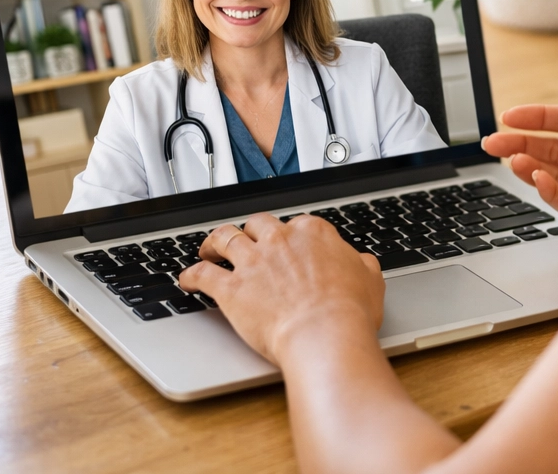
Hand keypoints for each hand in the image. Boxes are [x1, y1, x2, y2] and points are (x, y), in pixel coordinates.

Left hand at [179, 213, 383, 364]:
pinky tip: (187, 280)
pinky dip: (191, 275)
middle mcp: (279, 240)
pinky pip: (202, 275)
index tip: (287, 245)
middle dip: (249, 230)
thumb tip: (360, 263)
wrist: (324, 334)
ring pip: (224, 238)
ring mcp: (252, 262)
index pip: (295, 224)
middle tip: (245, 239)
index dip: (289, 235)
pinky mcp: (231, 288)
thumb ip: (361, 265)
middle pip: (256, 224)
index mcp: (312, 233)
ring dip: (213, 242)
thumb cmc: (349, 311)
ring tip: (208, 248)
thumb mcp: (370, 280)